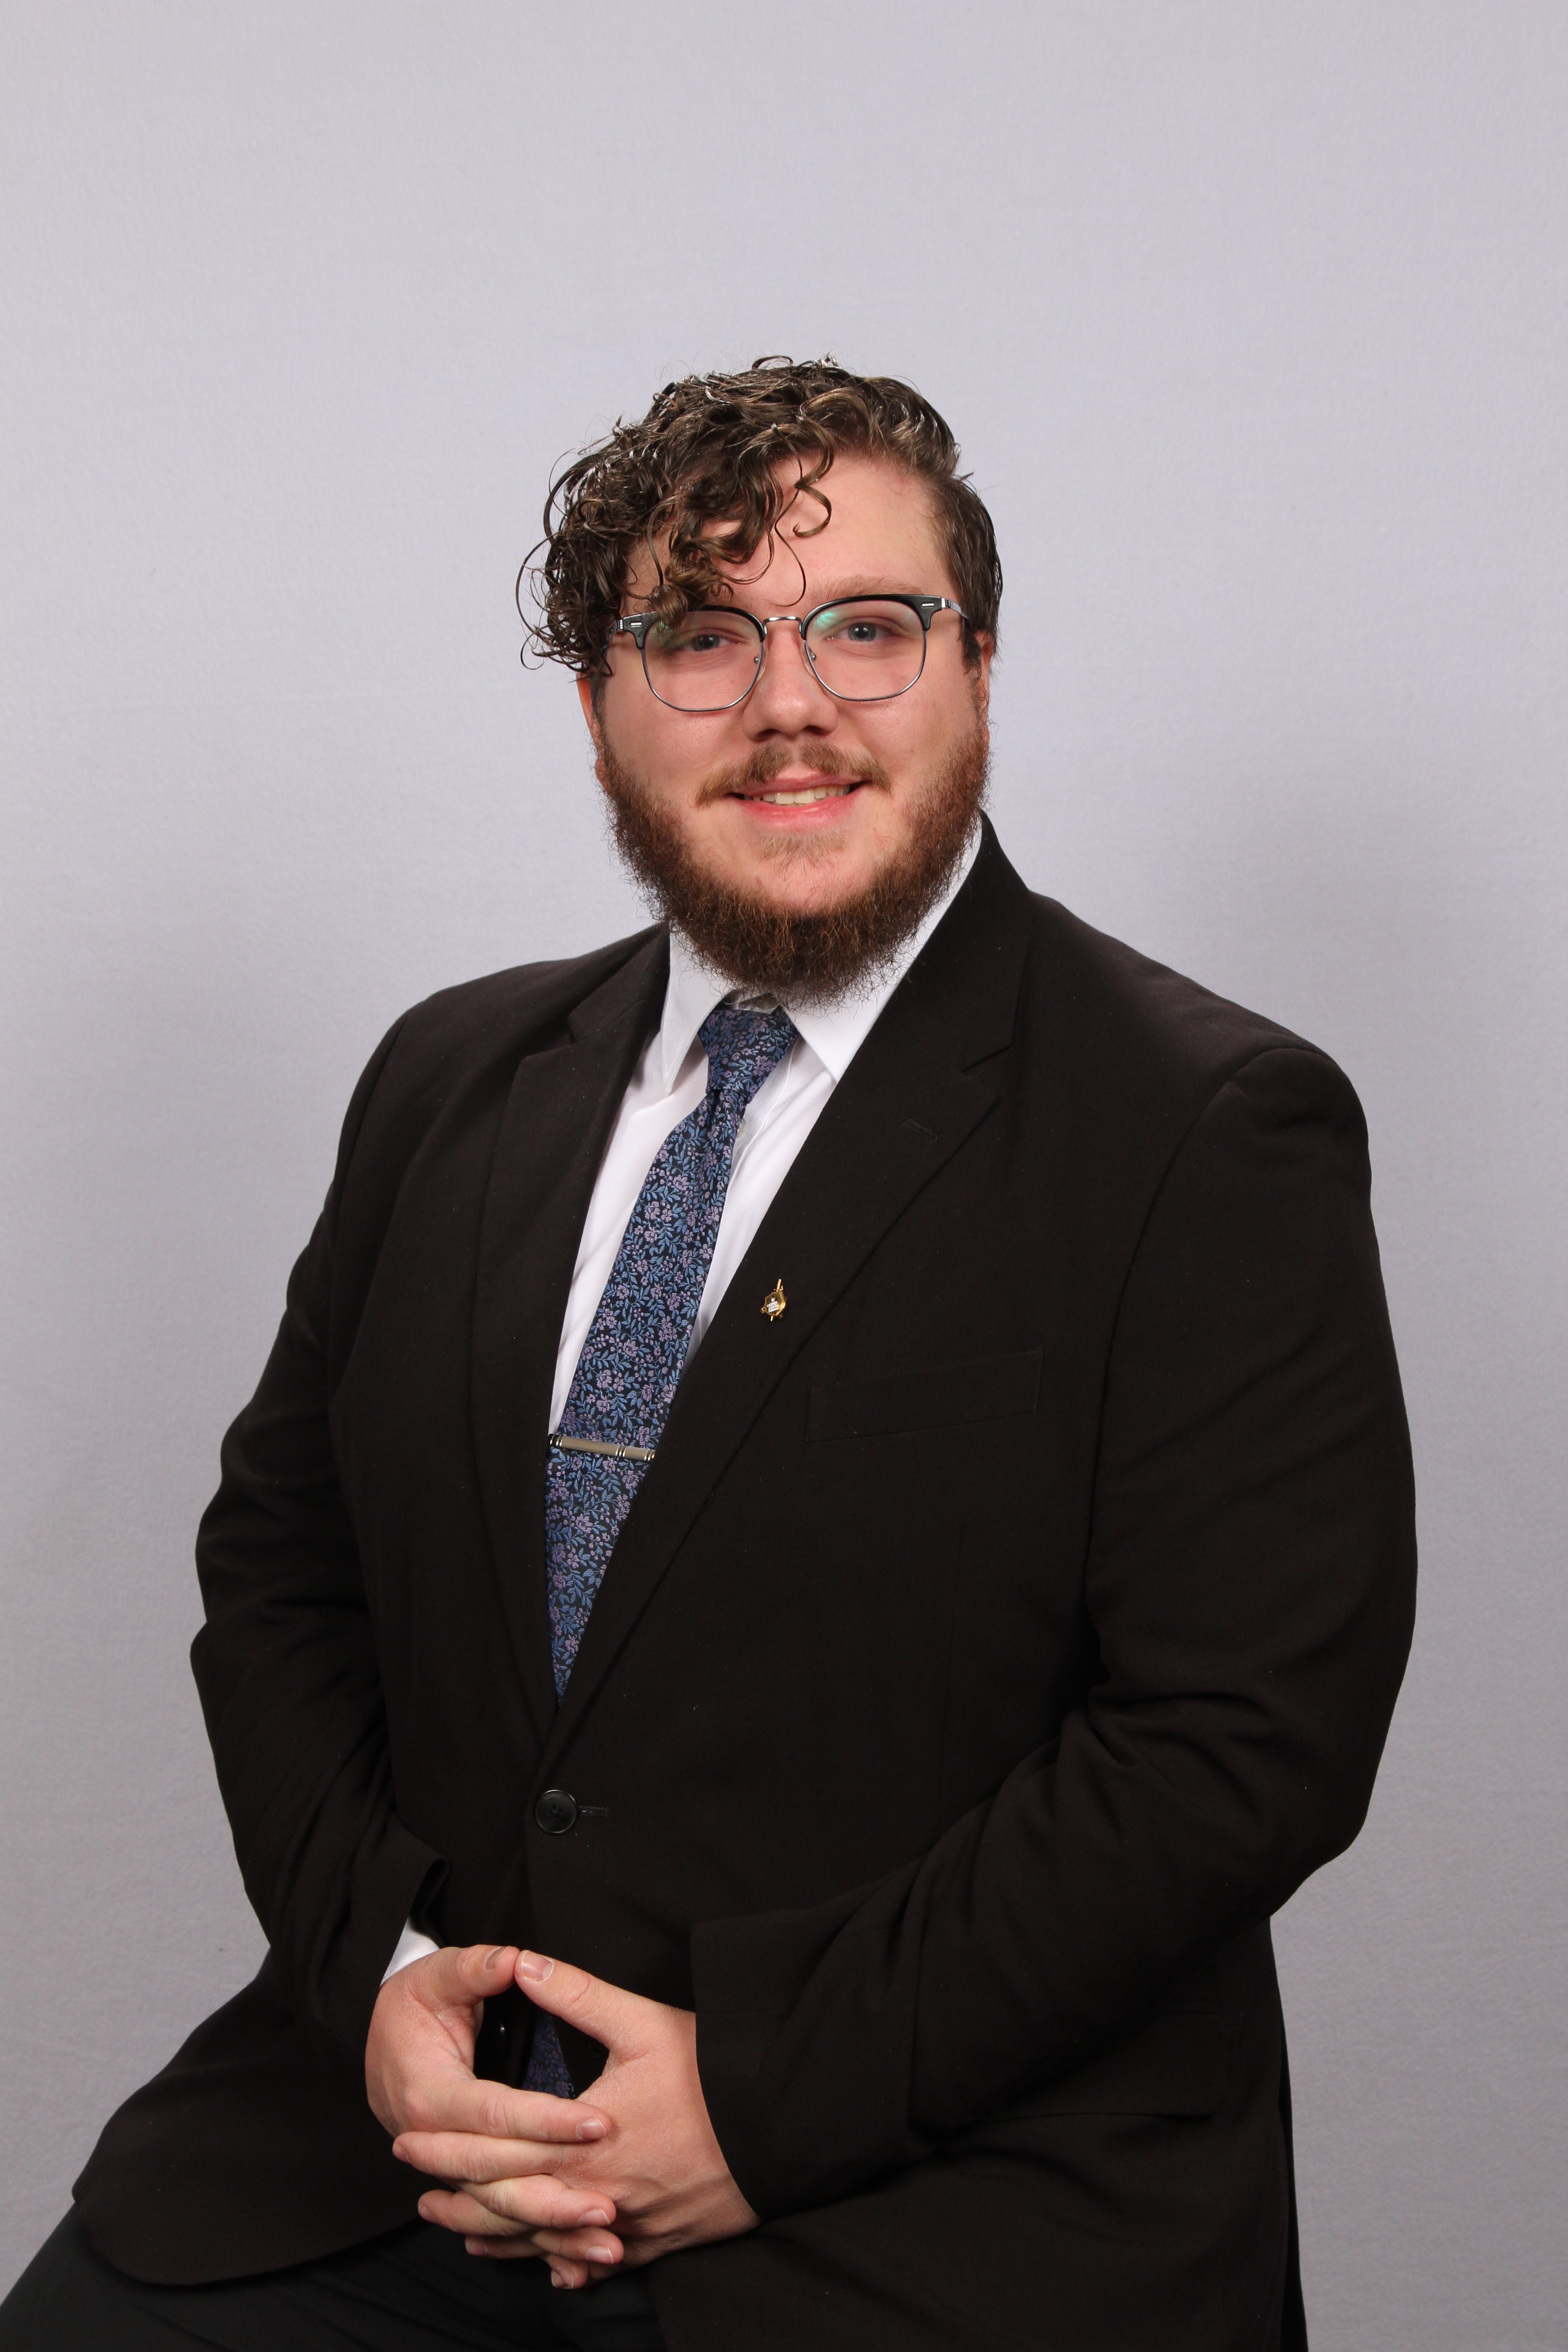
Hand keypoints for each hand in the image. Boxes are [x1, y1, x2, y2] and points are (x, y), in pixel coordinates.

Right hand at [366, 1943, 623, 2278]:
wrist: (376, 2038)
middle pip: (498, 2176)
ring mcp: (442, 2167)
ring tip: (608, 2237)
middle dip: (557, 2189)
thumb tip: (515, 1961)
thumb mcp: (438, 1974)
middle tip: (615, 2200)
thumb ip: (476, 1967)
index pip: (496, 2116)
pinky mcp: (458, 2178)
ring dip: (552, 2227)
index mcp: (429, 2095)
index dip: (548, 2121)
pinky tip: (577, 2256)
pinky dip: (535, 2238)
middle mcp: (431, 2142)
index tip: (601, 2123)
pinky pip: (496, 2216)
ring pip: (497, 2209)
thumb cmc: (413, 2004)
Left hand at [395, 1951, 758, 2289]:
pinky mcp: (659, 2239)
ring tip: (461, 2232)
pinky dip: (562, 2264)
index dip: (446, 2150)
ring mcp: (628, 2224)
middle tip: (418, 2196)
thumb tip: (523, 1963)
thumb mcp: (642, 2021)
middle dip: (459, 2203)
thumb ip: (577, 1995)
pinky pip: (597, 2264)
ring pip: (547, 2243)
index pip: (494, 2152)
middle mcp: (597, 2193)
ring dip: (499, 2237)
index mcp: (583, 2142)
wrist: (785, 2127)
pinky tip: (546, 2267)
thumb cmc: (714, 2073)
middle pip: (510, 2208)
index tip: (406, 2143)